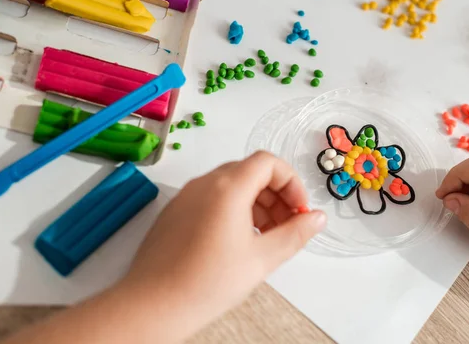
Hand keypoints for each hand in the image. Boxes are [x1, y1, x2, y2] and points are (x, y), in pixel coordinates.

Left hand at [119, 151, 325, 338]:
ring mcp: (186, 196)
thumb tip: (316, 219)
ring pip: (231, 186)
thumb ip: (295, 234)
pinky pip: (211, 199)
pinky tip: (238, 243)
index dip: (291, 182)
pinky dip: (233, 210)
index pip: (268, 162)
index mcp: (227, 187)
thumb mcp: (262, 259)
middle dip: (276, 195)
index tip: (298, 209)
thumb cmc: (204, 284)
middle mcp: (204, 184)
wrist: (152, 306)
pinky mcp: (175, 212)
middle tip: (287, 226)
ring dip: (256, 204)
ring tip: (265, 238)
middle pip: (250, 172)